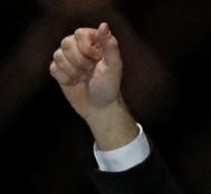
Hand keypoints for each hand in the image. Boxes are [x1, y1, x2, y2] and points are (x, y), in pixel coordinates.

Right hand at [49, 22, 137, 148]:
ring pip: (58, 55)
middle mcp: (79, 48)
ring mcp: (67, 59)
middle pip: (66, 43)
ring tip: (84, 78)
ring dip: (73, 71)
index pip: (80, 33)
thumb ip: (110, 46)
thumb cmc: (109, 86)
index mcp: (93, 43)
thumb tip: (104, 25)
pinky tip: (75, 83)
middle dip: (79, 61)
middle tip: (90, 71)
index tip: (97, 59)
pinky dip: (65, 78)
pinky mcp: (58, 70)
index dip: (86, 47)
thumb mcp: (113, 66)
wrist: (99, 107)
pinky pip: (53, 68)